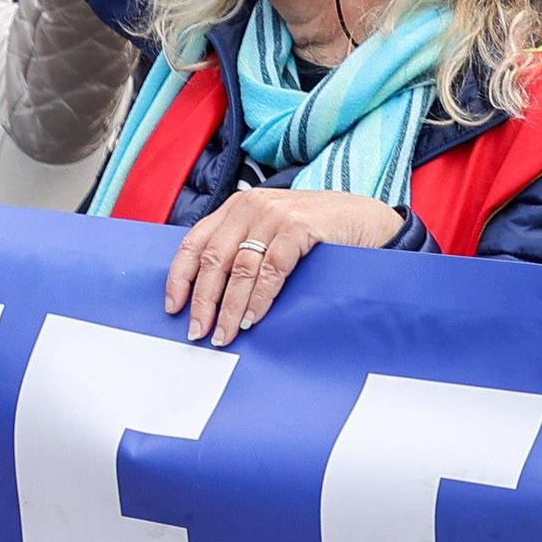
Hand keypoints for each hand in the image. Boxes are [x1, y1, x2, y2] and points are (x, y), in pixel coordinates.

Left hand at [165, 185, 402, 343]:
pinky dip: (259, 299)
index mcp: (236, 207)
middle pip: (213, 260)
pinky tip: (252, 319)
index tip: (174, 308)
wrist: (366, 219)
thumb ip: (243, 248)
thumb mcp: (271, 232)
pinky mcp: (299, 228)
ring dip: (228, 308)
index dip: (180, 278)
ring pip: (240, 269)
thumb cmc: (317, 231)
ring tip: (224, 335)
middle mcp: (250, 206)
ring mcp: (275, 215)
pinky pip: (271, 270)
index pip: (194, 243)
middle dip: (203, 301)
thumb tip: (208, 295)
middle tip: (198, 332)